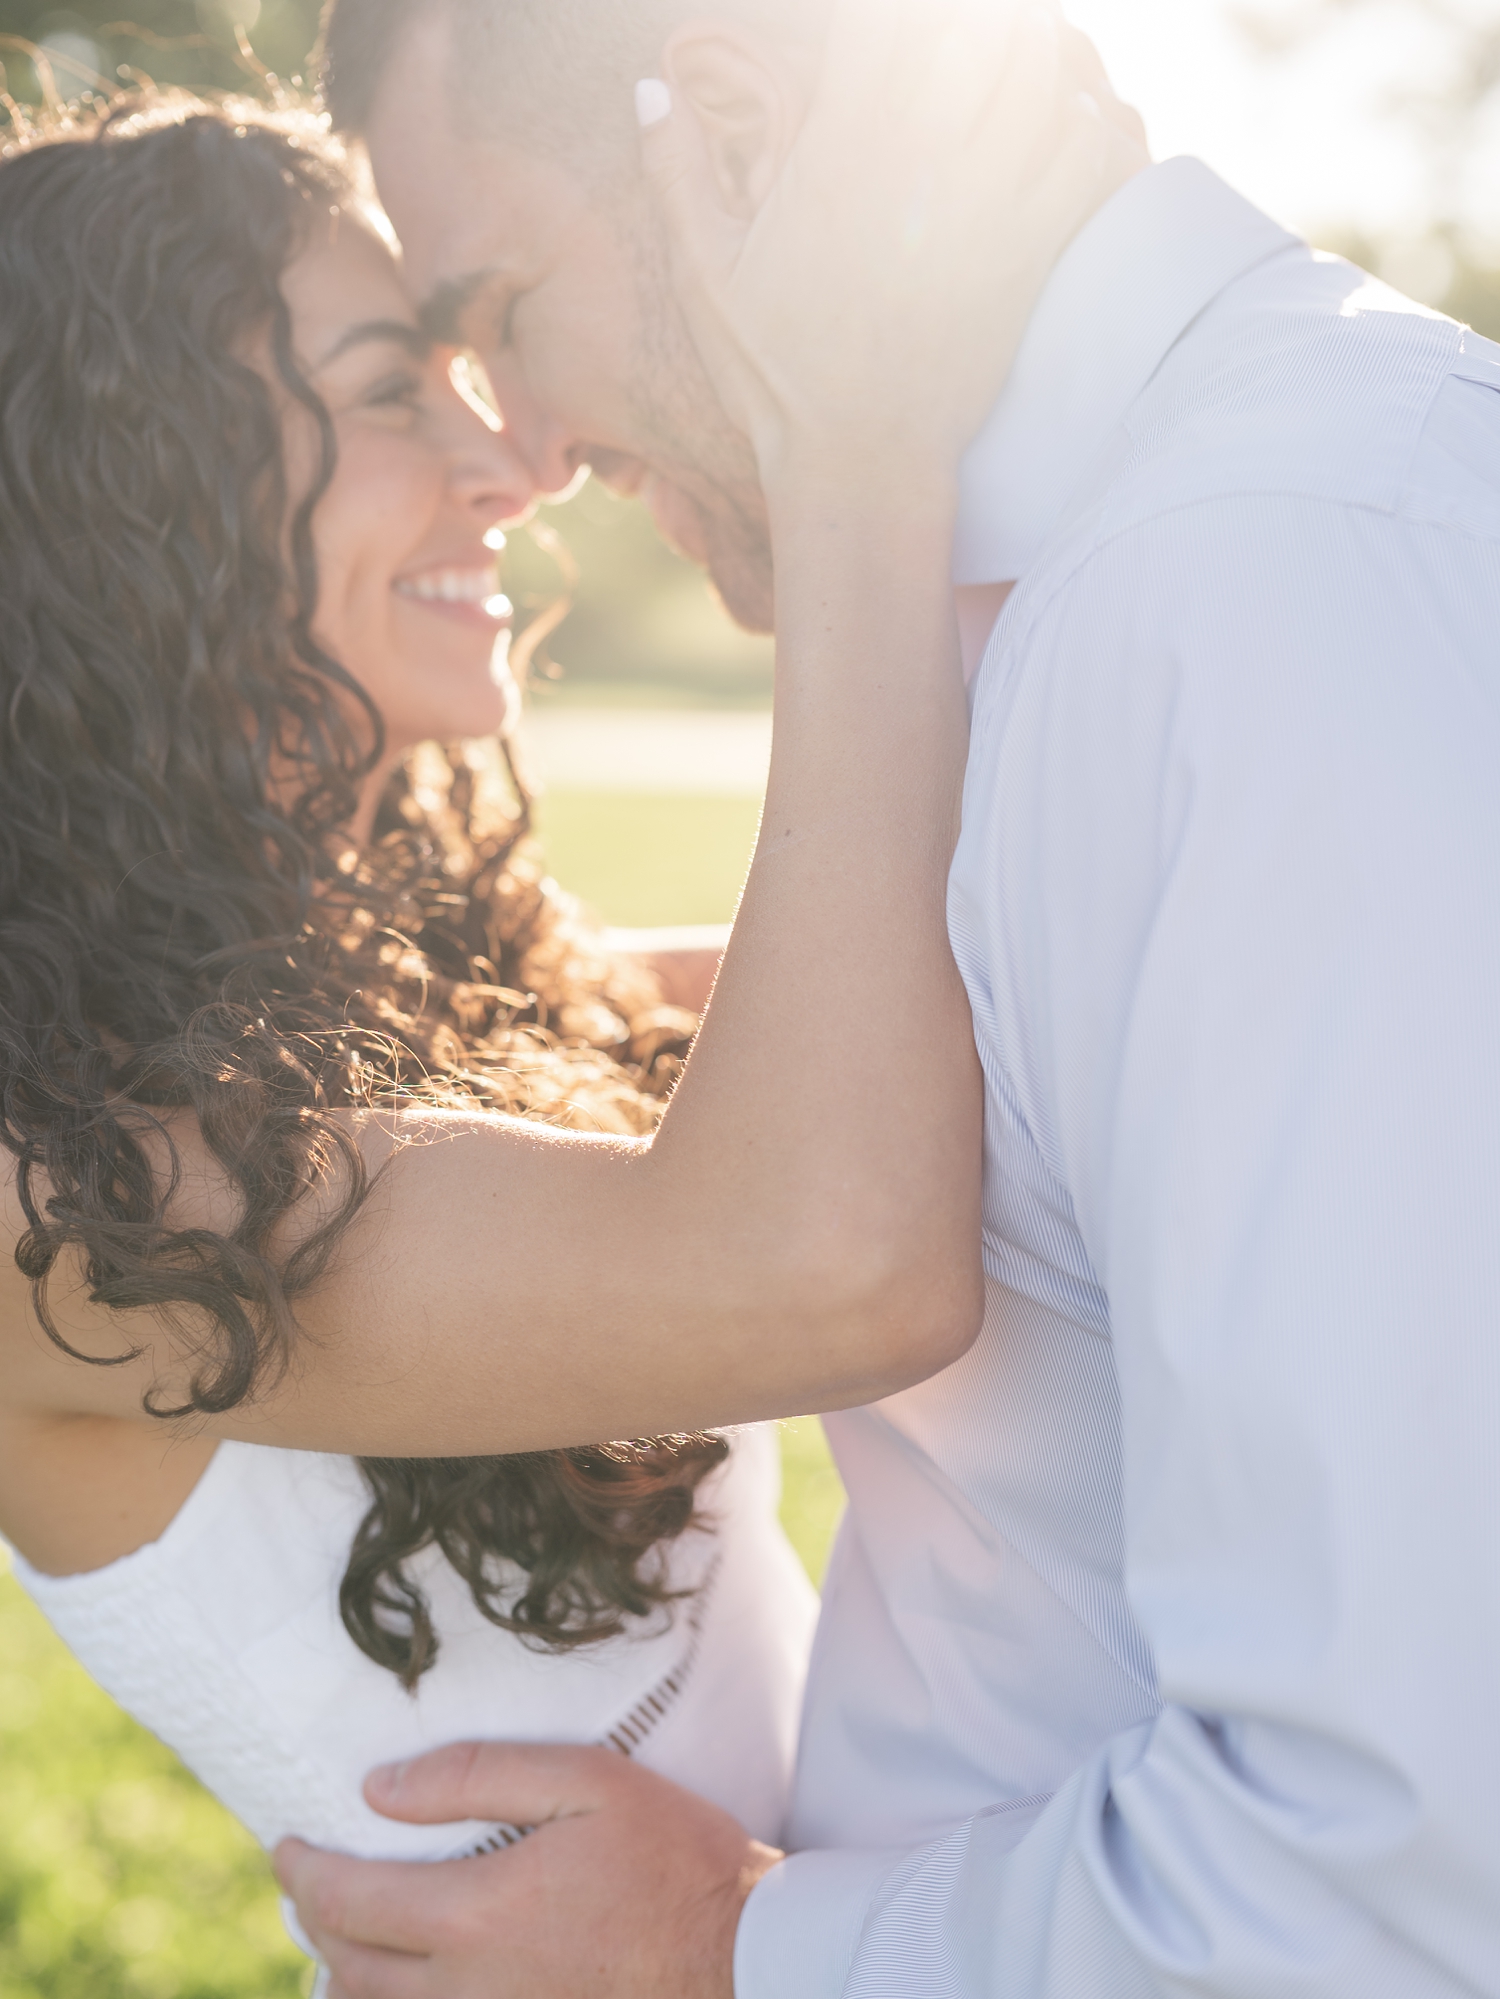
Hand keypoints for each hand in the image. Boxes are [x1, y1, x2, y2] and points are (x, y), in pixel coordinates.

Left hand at [274, 1742, 781, 1997]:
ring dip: (344, 1972)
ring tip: (341, 1932)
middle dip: (314, 1917)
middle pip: (350, 1965)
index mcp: (476, 1915)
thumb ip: (476, 1775)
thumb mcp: (588, 1781)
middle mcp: (469, 1988)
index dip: (302, 1871)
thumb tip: (378, 1789)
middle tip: (308, 1878)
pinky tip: (401, 1983)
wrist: (745, 1961)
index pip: (349, 1900)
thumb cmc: (675, 1859)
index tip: (285, 1842)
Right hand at [640, 0, 1138, 491]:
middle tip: (956, 39)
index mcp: (841, 149)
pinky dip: (1089, 117)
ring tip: (1014, 59)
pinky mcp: (1034, 248)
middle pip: (978, 23)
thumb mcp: (707, 276)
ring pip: (1041, 66)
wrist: (861, 465)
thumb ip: (676, 171)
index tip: (876, 31)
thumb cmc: (780, 377)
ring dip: (1033, 49)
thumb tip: (650, 88)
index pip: (881, 17)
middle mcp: (921, 159)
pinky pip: (1089, 145)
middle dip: (971, 21)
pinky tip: (1070, 123)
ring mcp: (987, 201)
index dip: (883, 13)